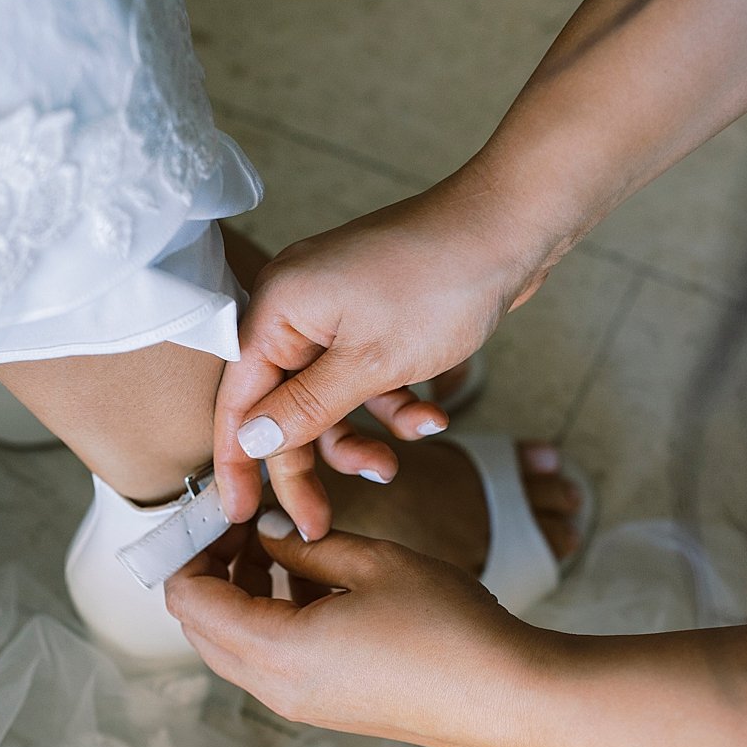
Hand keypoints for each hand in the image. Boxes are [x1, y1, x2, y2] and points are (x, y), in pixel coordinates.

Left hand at [164, 511, 548, 746]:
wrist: (511, 700)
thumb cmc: (447, 626)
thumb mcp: (371, 563)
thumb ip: (305, 545)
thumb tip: (268, 533)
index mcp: (275, 651)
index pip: (189, 598)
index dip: (192, 547)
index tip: (221, 509)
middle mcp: (275, 688)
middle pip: (202, 625)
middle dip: (212, 568)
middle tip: (245, 522)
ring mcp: (300, 704)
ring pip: (235, 643)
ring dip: (244, 591)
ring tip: (283, 542)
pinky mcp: (327, 707)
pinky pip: (272, 659)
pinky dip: (273, 616)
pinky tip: (316, 578)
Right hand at [214, 170, 551, 539]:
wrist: (511, 225)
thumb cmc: (440, 281)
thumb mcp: (370, 365)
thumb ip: (303, 410)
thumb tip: (248, 443)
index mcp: (277, 309)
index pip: (237, 399)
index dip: (235, 463)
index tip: (237, 517)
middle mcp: (295, 309)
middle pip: (280, 406)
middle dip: (305, 464)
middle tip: (317, 522)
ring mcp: (333, 313)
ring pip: (324, 400)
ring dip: (359, 437)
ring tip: (394, 466)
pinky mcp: (369, 318)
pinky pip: (361, 379)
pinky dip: (391, 405)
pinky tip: (431, 417)